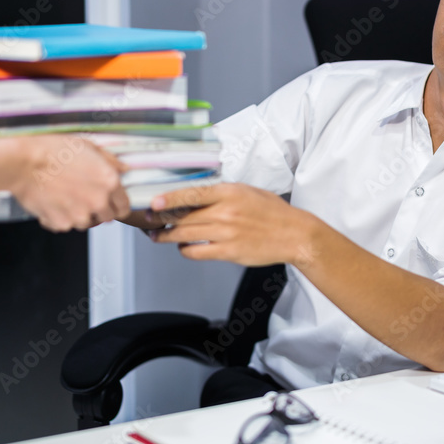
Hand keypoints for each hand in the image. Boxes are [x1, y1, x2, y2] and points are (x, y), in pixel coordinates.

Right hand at [10, 135, 130, 231]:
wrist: (23, 162)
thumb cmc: (53, 150)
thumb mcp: (88, 146)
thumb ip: (110, 161)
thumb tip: (124, 169)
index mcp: (109, 182)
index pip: (124, 207)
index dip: (117, 205)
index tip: (110, 203)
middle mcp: (98, 201)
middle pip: (107, 218)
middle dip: (98, 210)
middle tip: (83, 197)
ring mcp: (80, 215)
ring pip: (86, 223)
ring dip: (79, 214)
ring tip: (65, 196)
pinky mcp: (61, 223)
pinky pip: (65, 225)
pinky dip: (59, 218)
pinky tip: (52, 201)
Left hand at [146, 183, 315, 266]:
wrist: (294, 234)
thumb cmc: (273, 212)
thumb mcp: (248, 191)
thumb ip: (222, 192)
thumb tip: (196, 195)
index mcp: (229, 192)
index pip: (192, 194)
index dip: (169, 199)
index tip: (152, 202)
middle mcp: (225, 212)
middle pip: (183, 216)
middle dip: (161, 219)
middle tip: (149, 220)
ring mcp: (226, 233)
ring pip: (185, 235)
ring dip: (167, 236)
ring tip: (158, 236)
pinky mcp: (228, 252)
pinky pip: (197, 252)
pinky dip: (186, 250)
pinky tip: (185, 247)